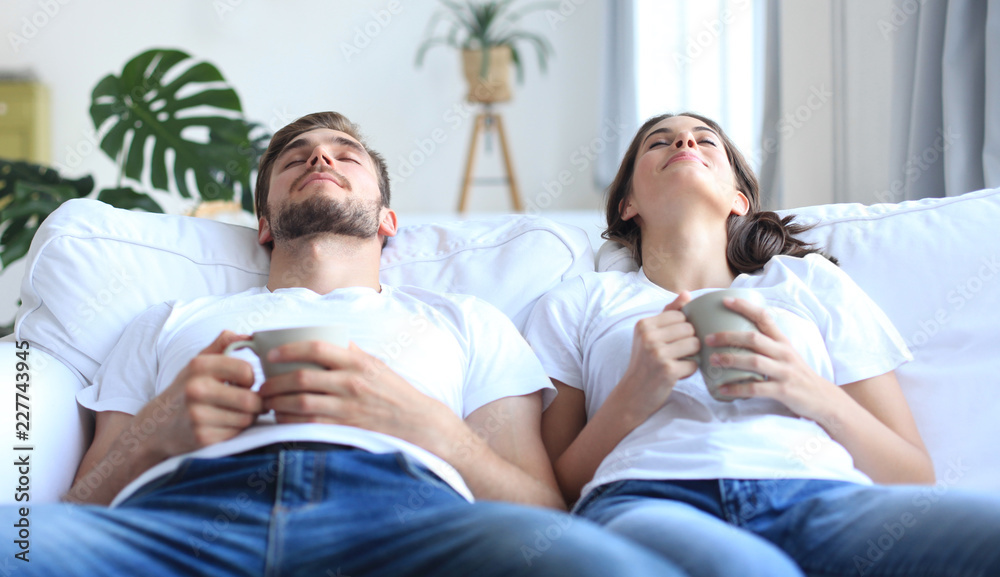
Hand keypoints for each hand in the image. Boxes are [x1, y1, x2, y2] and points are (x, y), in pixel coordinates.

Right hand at [143, 331, 259, 456]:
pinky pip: (236, 434)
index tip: (243, 383)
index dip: (250, 379)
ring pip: (246, 419)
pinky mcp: (201, 438)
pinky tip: (221, 425)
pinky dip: (234, 431)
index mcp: (199, 366)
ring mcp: (197, 415)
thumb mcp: (199, 361)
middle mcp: (196, 389)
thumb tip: (250, 336)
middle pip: (251, 400)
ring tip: (233, 413)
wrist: (155, 425)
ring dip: (246, 418)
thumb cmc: (186, 389)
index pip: (246, 371)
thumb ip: (224, 343)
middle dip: (255, 403)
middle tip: (247, 402)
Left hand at [258, 341, 462, 453]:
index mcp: (357, 362)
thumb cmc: (394, 392)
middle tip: (261, 385)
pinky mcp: (344, 429)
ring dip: (277, 402)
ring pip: (300, 402)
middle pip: (301, 378)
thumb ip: (350, 353)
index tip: (271, 354)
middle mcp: (350, 383)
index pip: (317, 347)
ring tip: (266, 402)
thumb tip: (323, 338)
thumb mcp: (375, 365)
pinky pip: (308, 425)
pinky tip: (281, 419)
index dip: (289, 349)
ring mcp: (347, 408)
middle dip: (274, 382)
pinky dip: (289, 421)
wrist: (417, 424)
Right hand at [616, 292, 699, 418]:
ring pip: (695, 344)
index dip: (683, 329)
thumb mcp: (649, 335)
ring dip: (692, 355)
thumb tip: (687, 294)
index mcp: (644, 325)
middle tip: (676, 354)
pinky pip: (694, 364)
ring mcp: (657, 354)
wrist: (633, 393)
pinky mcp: (668, 371)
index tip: (672, 341)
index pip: (681, 315)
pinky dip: (690, 370)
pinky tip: (677, 374)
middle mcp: (648, 337)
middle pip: (690, 329)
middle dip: (689, 342)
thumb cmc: (645, 362)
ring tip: (678, 362)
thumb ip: (668, 313)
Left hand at [707, 297, 838, 418]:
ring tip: (712, 360)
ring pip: (754, 361)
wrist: (823, 400)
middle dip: (728, 336)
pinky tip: (722, 389)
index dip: (745, 307)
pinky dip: (737, 389)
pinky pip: (756, 389)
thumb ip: (767, 344)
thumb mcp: (786, 354)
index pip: (764, 318)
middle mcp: (784, 353)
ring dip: (730, 359)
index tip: (725, 301)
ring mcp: (784, 371)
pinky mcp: (783, 390)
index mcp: (782, 342)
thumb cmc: (797, 375)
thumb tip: (737, 335)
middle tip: (707, 338)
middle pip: (754, 338)